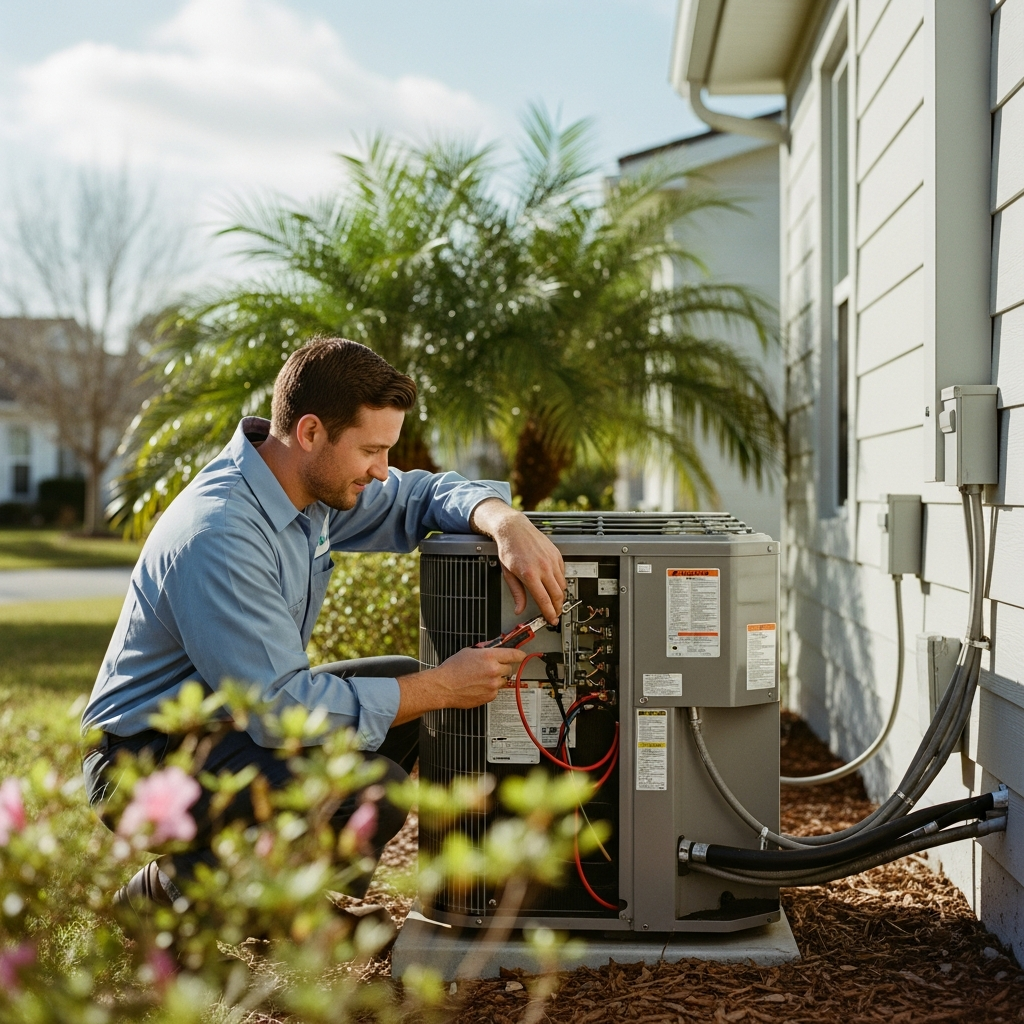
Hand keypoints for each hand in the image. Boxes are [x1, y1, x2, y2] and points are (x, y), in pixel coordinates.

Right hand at [393, 646, 526, 722]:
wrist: (444, 686)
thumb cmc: (453, 668)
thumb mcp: (469, 651)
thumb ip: (485, 648)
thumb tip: (496, 645)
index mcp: (489, 656)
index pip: (514, 654)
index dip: (519, 654)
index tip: (522, 655)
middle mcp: (494, 670)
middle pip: (510, 668)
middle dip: (503, 666)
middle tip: (491, 667)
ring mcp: (493, 685)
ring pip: (504, 680)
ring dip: (497, 678)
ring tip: (482, 677)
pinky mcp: (490, 696)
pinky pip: (496, 690)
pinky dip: (490, 688)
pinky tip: (478, 685)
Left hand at [470, 499, 566, 622]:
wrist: (514, 529)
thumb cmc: (509, 549)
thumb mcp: (508, 574)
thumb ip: (516, 593)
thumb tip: (519, 609)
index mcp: (530, 574)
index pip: (544, 600)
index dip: (549, 613)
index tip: (551, 619)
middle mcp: (543, 567)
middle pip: (557, 595)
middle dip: (558, 608)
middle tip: (555, 613)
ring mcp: (552, 560)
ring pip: (562, 585)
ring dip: (560, 596)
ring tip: (555, 601)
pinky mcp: (557, 555)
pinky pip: (563, 573)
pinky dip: (560, 582)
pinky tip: (554, 584)